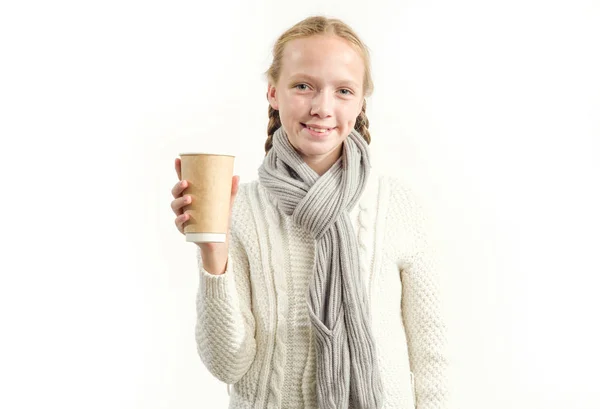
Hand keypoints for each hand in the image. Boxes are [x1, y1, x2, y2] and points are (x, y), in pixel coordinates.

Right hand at [171, 157, 239, 273]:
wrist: (218, 241)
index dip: (178, 170)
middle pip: (175, 193)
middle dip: (178, 186)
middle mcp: (184, 205)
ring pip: (175, 207)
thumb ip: (230, 191)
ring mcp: (182, 217)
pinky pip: (179, 223)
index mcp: (191, 195)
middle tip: (186, 183)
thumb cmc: (219, 219)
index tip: (178, 160)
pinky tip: (187, 216)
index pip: (182, 181)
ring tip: (189, 198)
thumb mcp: (226, 204)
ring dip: (180, 201)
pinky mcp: (184, 229)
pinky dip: (181, 219)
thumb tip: (237, 175)